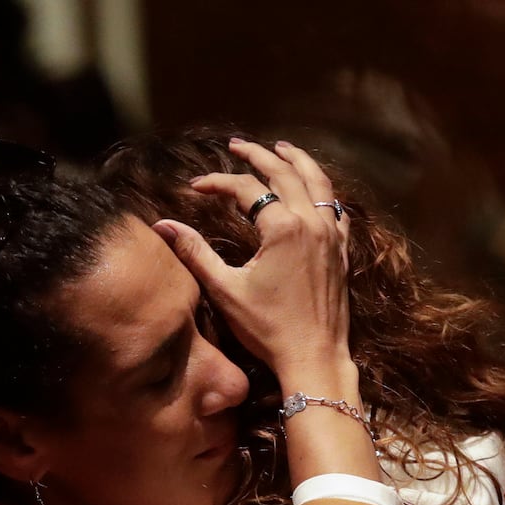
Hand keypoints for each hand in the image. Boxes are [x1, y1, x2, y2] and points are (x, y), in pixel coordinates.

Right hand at [152, 138, 351, 383]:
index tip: (195, 187)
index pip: (246, 189)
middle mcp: (311, 223)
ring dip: (297, 161)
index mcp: (283, 228)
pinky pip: (336, 208)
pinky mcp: (342, 252)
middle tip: (237, 146)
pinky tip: (314, 190)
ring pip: (318, 183)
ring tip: (281, 148)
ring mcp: (331, 236)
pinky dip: (322, 191)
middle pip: (284, 172)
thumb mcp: (225, 290)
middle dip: (258, 155)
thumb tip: (162, 226)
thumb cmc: (268, 329)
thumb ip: (195, 253)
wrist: (314, 358)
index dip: (217, 182)